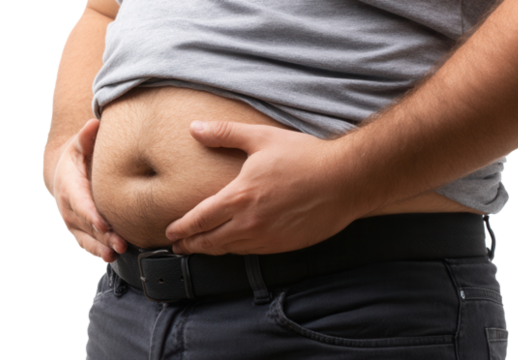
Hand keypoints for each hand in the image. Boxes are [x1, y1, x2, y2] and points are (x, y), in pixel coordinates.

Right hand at [53, 119, 127, 262]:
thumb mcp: (80, 144)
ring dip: (101, 247)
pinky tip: (111, 257)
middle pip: (86, 224)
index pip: (80, 202)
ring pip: (87, 238)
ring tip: (116, 253)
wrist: (62, 174)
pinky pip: (87, 244)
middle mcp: (68, 207)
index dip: (91, 214)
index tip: (103, 222)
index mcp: (69, 186)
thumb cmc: (78, 157)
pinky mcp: (78, 231)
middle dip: (102, 235)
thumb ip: (87, 137)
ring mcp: (73, 221)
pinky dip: (98, 252)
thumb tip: (94, 123)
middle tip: (120, 242)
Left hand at [165, 121, 368, 254]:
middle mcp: (250, 223)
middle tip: (179, 246)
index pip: (199, 219)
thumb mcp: (261, 138)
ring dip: (212, 250)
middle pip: (210, 241)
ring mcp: (268, 238)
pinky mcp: (285, 245)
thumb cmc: (306, 157)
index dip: (181, 229)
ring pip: (230, 250)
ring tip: (201, 248)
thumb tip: (195, 127)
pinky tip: (234, 246)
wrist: (347, 180)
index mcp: (239, 197)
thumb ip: (224, 134)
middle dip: (191, 245)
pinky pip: (252, 253)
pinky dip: (236, 250)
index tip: (170, 233)